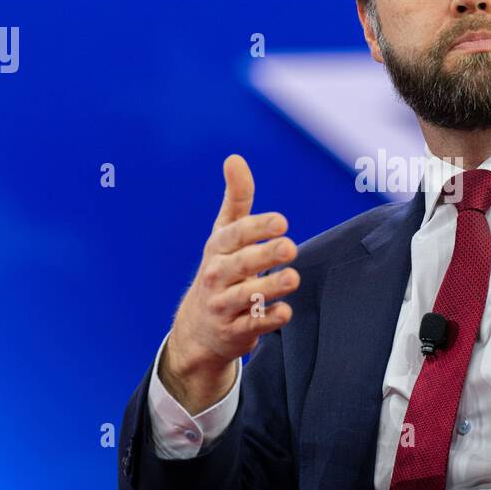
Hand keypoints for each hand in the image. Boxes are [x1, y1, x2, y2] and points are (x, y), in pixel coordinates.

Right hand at [160, 154, 299, 414]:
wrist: (198, 329)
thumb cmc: (220, 271)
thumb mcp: (224, 235)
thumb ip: (236, 199)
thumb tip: (235, 158)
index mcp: (217, 250)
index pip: (233, 235)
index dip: (256, 227)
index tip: (281, 221)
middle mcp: (217, 277)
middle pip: (240, 264)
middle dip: (264, 255)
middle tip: (290, 247)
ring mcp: (224, 305)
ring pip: (246, 296)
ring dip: (270, 287)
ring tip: (292, 278)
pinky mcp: (235, 331)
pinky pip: (252, 325)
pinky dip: (268, 319)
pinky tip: (284, 311)